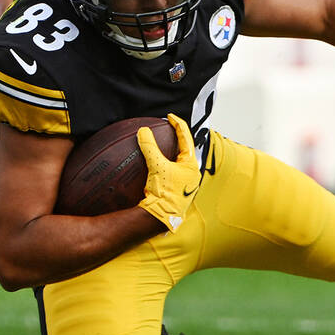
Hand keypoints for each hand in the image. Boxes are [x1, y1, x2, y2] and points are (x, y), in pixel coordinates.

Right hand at [137, 113, 202, 232]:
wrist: (161, 217)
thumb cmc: (165, 193)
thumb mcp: (157, 167)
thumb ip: (150, 148)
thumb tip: (143, 131)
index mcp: (191, 165)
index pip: (186, 138)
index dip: (178, 124)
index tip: (169, 116)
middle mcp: (190, 173)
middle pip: (185, 148)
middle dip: (177, 137)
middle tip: (168, 127)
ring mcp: (183, 181)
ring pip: (177, 160)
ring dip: (170, 150)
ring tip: (161, 142)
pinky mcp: (174, 188)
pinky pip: (168, 170)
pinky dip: (161, 162)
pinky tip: (151, 164)